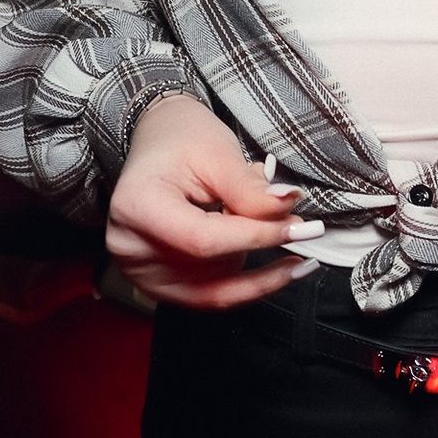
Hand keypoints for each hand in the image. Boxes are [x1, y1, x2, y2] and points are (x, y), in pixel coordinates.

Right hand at [106, 94, 320, 309]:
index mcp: (137, 207)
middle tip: (306, 231)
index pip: (203, 239)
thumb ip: (250, 190)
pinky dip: (245, 282)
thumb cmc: (181, 141)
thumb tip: (287, 210)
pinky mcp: (157, 284)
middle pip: (208, 267)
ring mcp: (140, 271)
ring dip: (257, 268)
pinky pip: (209, 296)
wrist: (158, 145)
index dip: (256, 238)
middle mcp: (130, 247)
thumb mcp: (217, 153)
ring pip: (214, 291)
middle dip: (262, 249)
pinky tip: (275, 266)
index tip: (301, 228)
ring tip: (284, 233)